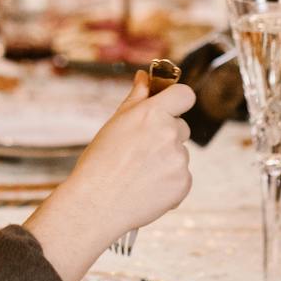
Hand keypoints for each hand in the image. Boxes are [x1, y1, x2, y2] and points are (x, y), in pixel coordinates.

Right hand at [23, 71, 194, 280]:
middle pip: (181, 127)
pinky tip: (146, 188)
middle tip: (139, 152)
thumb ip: (136, 98)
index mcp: (152, 114)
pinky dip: (169, 182)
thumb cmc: (99, 163)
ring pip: (180, 154)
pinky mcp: (183, 183)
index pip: (185, 95)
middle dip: (166, 136)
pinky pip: (182, 177)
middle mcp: (170, 134)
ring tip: (139, 174)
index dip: (178, 100)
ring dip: (166, 161)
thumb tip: (144, 77)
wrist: (95, 204)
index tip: (170, 108)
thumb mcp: (115, 124)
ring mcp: (179, 160)